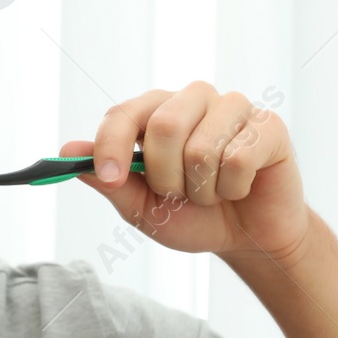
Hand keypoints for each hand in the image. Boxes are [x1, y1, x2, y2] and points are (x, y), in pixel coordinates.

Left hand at [60, 81, 311, 266]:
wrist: (248, 238)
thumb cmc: (194, 217)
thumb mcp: (142, 208)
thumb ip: (110, 180)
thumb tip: (68, 152)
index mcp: (158, 111)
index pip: (124, 113)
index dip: (110, 145)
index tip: (108, 179)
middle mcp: (195, 99)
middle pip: (164, 126)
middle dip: (166, 177)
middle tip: (180, 194)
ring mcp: (235, 107)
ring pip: (202, 147)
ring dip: (202, 189)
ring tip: (213, 193)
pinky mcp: (269, 126)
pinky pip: (239, 159)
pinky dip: (233, 189)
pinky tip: (241, 188)